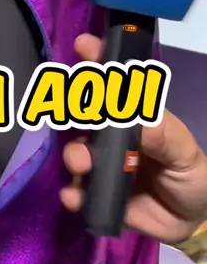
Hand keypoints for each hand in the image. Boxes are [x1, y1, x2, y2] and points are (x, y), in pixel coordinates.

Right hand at [61, 33, 206, 244]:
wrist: (191, 218)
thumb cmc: (190, 173)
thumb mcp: (185, 152)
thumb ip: (165, 137)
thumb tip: (143, 119)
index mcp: (134, 116)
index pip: (113, 83)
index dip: (97, 60)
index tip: (84, 45)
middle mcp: (112, 136)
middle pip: (84, 115)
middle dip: (75, 111)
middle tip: (76, 115)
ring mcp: (102, 165)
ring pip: (77, 153)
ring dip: (74, 155)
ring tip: (80, 165)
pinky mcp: (96, 197)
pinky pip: (79, 193)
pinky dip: (72, 193)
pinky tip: (73, 197)